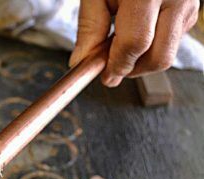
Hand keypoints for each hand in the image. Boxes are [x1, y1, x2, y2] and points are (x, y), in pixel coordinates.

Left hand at [69, 0, 199, 86]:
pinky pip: (174, 40)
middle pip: (159, 56)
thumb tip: (82, 61)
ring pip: (169, 52)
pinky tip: (137, 34)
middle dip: (133, 70)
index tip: (105, 76)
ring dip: (142, 60)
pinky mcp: (193, 9)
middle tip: (112, 68)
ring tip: (121, 46)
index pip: (136, 43)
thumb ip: (90, 27)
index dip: (118, 65)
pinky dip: (154, 46)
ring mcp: (189, 3)